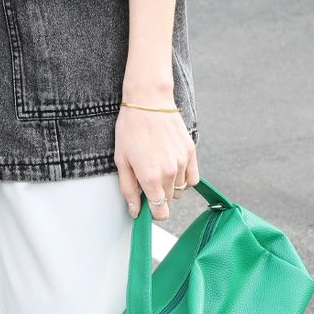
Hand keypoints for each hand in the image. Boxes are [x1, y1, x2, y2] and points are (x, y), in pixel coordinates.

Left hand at [114, 70, 199, 222]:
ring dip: (170, 185)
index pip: (160, 212)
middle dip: (157, 195)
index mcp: (151, 177)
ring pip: (180, 190)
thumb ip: (128, 189)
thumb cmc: (130, 128)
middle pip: (168, 201)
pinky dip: (184, 177)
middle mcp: (170, 173)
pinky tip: (172, 166)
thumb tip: (135, 211)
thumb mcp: (121, 160)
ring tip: (157, 166)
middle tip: (146, 177)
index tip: (146, 206)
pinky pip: (193, 178)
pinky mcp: (191, 152)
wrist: (148, 101)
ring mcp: (183, 163)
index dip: (152, 212)